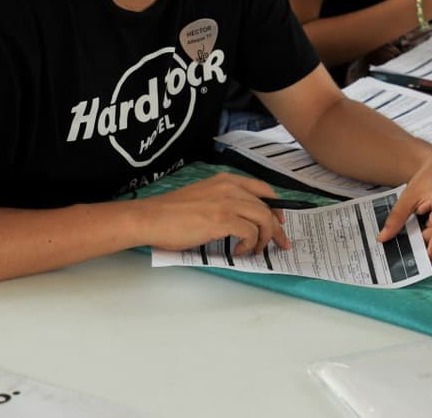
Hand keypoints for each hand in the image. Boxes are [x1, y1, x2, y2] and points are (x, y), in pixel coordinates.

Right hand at [132, 173, 290, 255]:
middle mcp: (230, 188)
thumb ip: (223, 201)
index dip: (276, 206)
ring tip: (256, 249)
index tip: (279, 220)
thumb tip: (240, 219)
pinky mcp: (223, 219)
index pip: (263, 189)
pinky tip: (240, 250)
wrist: (151, 217)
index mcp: (226, 180)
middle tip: (280, 242)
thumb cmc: (171, 212)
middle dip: (277, 227)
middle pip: (267, 207)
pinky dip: (250, 243)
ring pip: (264, 219)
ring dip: (265, 237)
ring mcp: (227, 203)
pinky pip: (251, 232)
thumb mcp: (203, 196)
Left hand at [376, 150, 431, 258]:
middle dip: (418, 242)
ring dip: (425, 236)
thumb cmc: (430, 177)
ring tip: (416, 221)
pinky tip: (423, 221)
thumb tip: (383, 237)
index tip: (411, 266)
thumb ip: (397, 217)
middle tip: (401, 240)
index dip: (426, 255)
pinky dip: (431, 231)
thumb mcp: (409, 195)